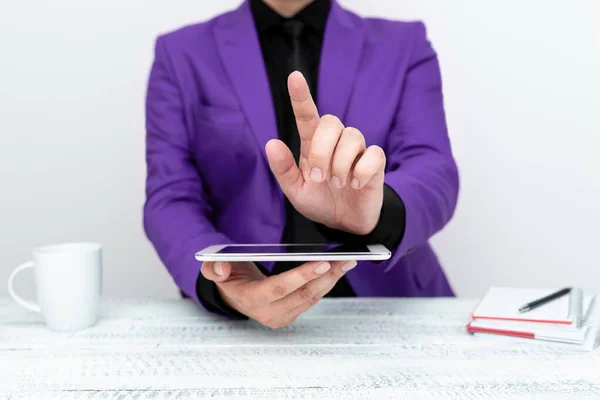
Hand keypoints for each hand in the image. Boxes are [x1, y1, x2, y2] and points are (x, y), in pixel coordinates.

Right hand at [201, 259, 355, 327]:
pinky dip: (326, 284)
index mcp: (251, 299)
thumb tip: (220, 267)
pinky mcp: (291, 314)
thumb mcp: (215, 269)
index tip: (322, 262)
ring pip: (311, 298)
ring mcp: (282, 316)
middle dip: (326, 276)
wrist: (234, 294)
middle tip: (344, 260)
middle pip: (302, 294)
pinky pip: (312, 299)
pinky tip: (337, 270)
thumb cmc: (229, 277)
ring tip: (347, 262)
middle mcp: (269, 312)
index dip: (302, 276)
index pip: (280, 287)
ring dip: (331, 280)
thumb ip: (214, 268)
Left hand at [265, 71, 385, 234]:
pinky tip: (355, 185)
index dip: (301, 96)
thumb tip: (271, 143)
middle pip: (332, 122)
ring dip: (341, 164)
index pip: (307, 115)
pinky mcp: (375, 163)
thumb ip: (284, 170)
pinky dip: (362, 171)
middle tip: (319, 177)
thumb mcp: (296, 191)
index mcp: (313, 146)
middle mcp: (335, 143)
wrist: (345, 224)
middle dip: (323, 150)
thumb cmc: (320, 202)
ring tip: (338, 184)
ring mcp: (357, 152)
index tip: (294, 77)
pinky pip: (373, 154)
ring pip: (353, 136)